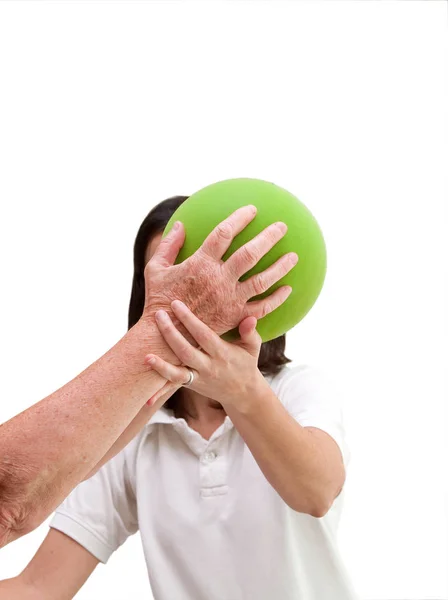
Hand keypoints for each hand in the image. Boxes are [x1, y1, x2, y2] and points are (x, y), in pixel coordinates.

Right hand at [143, 205, 297, 338]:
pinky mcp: (235, 317)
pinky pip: (262, 308)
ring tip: (294, 257)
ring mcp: (230, 299)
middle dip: (268, 238)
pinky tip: (288, 290)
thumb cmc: (159, 300)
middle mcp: (219, 279)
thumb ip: (169, 245)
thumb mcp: (156, 269)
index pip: (224, 233)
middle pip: (250, 254)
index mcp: (200, 264)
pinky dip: (277, 299)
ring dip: (280, 267)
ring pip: (261, 280)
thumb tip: (180, 224)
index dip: (239, 218)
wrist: (165, 337)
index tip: (252, 210)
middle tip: (282, 227)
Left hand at [144, 298, 271, 407]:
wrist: (243, 393)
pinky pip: (174, 384)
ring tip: (145, 354)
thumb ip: (250, 332)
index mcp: (222, 353)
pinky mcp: (191, 385)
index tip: (175, 304)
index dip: (189, 320)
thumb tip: (250, 318)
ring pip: (177, 373)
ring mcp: (199, 378)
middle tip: (158, 314)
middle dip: (170, 333)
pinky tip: (146, 381)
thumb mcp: (252, 347)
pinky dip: (160, 384)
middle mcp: (209, 367)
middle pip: (186, 351)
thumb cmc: (246, 362)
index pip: (203, 335)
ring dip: (160, 365)